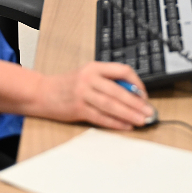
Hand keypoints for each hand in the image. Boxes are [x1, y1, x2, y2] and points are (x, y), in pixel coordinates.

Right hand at [34, 62, 153, 129]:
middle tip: (149, 111)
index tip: (144, 94)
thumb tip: (132, 93)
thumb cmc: (67, 84)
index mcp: (94, 67)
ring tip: (142, 120)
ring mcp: (83, 94)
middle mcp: (89, 78)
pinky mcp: (78, 109)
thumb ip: (107, 80)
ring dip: (129, 114)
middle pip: (119, 91)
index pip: (122, 70)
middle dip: (137, 103)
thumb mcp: (87, 74)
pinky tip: (126, 126)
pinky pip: (101, 117)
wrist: (42, 92)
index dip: (136, 83)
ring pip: (112, 105)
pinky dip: (115, 123)